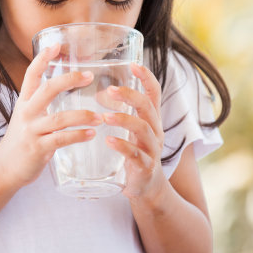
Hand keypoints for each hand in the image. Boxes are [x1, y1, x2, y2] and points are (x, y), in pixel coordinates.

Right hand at [0, 44, 101, 189]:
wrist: (3, 170)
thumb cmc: (21, 141)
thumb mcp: (27, 116)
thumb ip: (42, 103)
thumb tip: (65, 86)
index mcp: (24, 102)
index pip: (31, 75)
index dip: (42, 59)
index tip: (56, 45)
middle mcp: (26, 113)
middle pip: (47, 90)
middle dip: (69, 80)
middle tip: (89, 76)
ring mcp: (31, 131)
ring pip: (59, 118)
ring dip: (83, 115)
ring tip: (100, 117)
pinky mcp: (38, 148)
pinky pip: (61, 139)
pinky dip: (79, 135)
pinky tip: (92, 133)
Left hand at [103, 63, 167, 199]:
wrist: (146, 188)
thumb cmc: (135, 153)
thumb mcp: (132, 131)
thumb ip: (120, 112)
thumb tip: (96, 91)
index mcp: (152, 119)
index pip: (154, 93)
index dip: (147, 77)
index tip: (134, 64)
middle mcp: (156, 131)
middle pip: (147, 107)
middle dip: (130, 95)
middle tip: (109, 90)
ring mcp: (152, 149)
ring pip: (143, 129)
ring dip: (123, 119)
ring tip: (105, 116)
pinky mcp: (145, 167)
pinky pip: (135, 154)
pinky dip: (121, 146)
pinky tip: (108, 140)